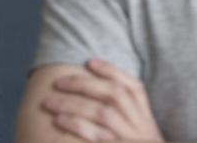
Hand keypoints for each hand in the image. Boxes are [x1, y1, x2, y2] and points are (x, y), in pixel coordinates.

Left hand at [40, 58, 162, 141]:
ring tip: (49, 101)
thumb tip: (101, 97)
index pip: (133, 88)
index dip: (112, 72)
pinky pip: (96, 136)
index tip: (89, 62)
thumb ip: (129, 120)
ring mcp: (129, 140)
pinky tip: (59, 121)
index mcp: (147, 119)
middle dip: (85, 84)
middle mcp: (141, 127)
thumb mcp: (143, 137)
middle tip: (59, 82)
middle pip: (114, 95)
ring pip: (102, 113)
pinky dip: (76, 125)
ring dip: (73, 104)